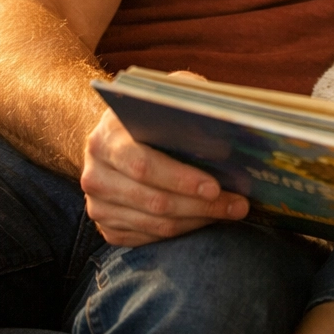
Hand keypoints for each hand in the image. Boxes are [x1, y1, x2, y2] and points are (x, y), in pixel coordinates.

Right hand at [80, 104, 248, 246]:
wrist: (113, 138)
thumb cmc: (148, 115)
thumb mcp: (162, 95)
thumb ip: (186, 98)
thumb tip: (221, 119)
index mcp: (106, 139)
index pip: (143, 166)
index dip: (181, 179)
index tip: (215, 186)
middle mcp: (95, 175)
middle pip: (153, 201)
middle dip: (200, 205)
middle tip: (238, 204)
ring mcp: (97, 205)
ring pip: (154, 224)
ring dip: (197, 220)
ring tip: (231, 210)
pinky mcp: (106, 227)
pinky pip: (149, 238)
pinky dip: (182, 231)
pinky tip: (206, 217)